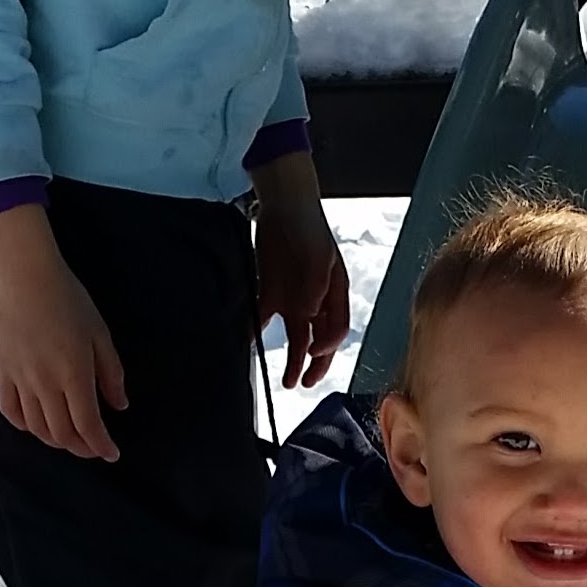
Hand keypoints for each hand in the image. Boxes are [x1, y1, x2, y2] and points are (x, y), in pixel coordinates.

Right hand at [0, 204, 125, 460]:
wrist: (25, 277)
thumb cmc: (69, 300)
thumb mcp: (100, 335)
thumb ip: (111, 374)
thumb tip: (119, 405)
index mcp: (74, 374)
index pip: (88, 425)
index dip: (101, 446)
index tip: (112, 454)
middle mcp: (46, 383)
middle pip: (62, 433)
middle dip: (81, 448)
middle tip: (94, 448)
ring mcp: (21, 379)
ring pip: (36, 427)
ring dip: (55, 441)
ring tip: (70, 439)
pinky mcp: (3, 372)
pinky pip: (10, 410)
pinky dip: (24, 426)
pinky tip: (36, 425)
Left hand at [251, 155, 350, 388]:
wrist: (283, 203)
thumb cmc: (308, 227)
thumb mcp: (317, 257)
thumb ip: (315, 289)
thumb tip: (310, 316)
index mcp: (334, 294)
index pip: (336, 329)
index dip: (327, 346)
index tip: (314, 354)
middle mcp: (316, 301)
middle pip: (319, 340)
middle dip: (314, 365)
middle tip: (304, 383)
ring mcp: (293, 297)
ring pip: (295, 336)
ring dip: (292, 359)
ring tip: (287, 380)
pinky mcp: (270, 291)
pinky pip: (264, 317)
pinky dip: (257, 333)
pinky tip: (251, 345)